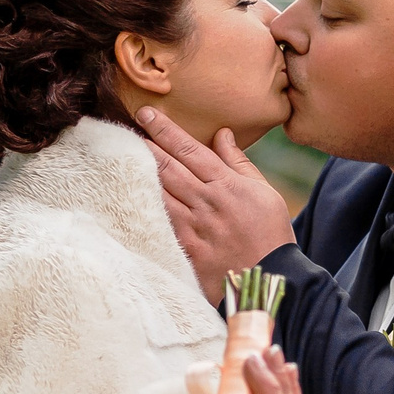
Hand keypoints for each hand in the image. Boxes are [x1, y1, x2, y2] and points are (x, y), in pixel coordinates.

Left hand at [138, 108, 296, 299]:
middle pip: (168, 168)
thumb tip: (222, 133)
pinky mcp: (186, 249)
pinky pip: (160, 223)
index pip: (190, 150)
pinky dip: (145, 207)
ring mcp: (194, 227)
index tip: (147, 114)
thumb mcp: (264, 192)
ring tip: (122, 156)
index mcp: (227, 185)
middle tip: (127, 127)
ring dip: (139, 174)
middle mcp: (207, 202)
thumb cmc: (270, 233)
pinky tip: (129, 195)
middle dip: (145, 145)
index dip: (165, 130)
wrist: (270, 278)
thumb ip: (239, 162)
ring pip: (159, 194)